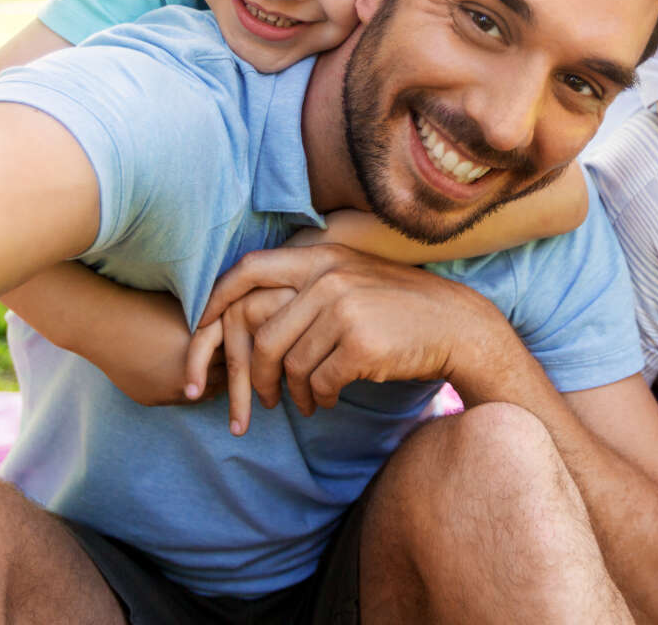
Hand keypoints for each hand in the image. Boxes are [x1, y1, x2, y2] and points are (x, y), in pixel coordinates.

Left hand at [192, 243, 500, 430]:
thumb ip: (309, 283)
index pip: (247, 271)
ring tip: (308, 401)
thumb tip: (252, 312)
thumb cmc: (399, 308)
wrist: (456, 325)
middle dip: (253, 374)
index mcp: (321, 257)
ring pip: (289, 365)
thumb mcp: (354, 277)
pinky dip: (320, 398)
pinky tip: (330, 400)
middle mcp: (329, 277)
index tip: (201, 331)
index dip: (216, 302)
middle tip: (260, 398)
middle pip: (262, 333)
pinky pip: (318, 383)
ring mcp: (345, 309)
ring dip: (294, 392)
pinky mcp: (361, 344)